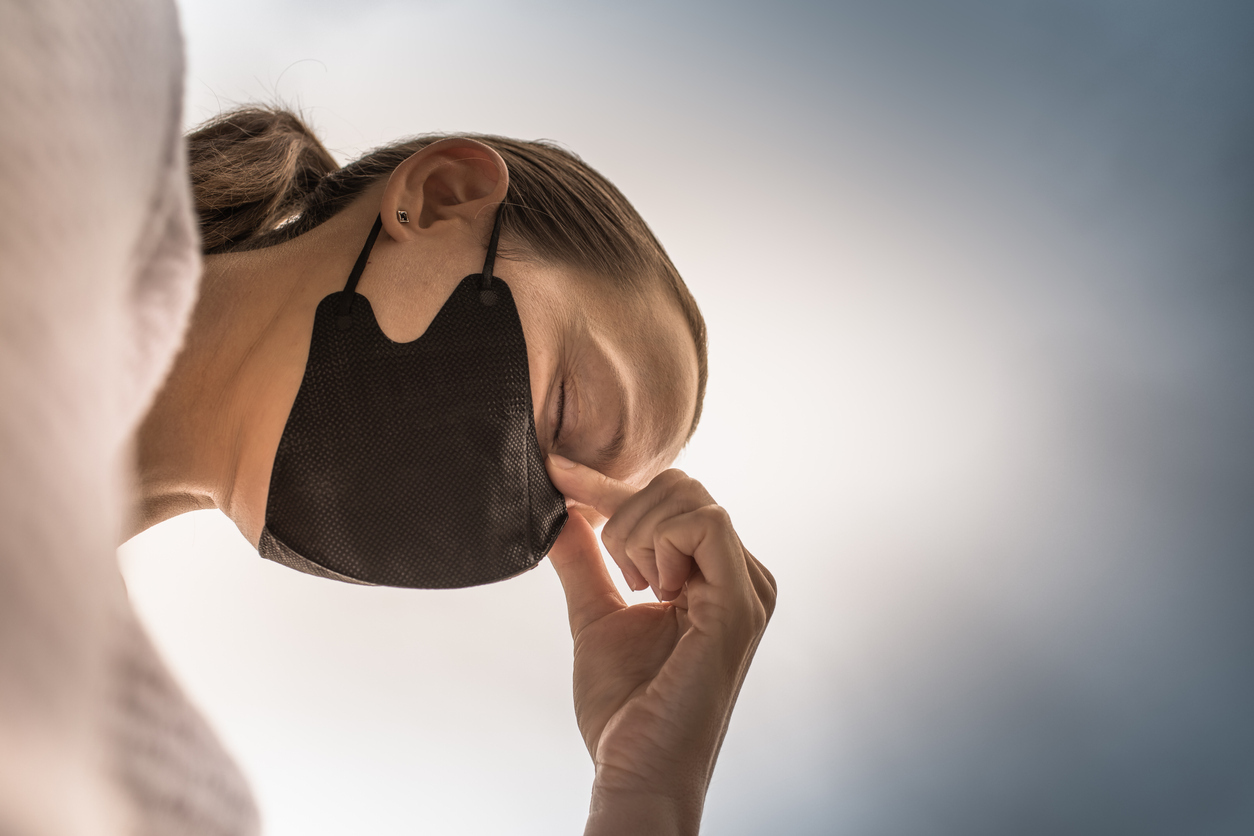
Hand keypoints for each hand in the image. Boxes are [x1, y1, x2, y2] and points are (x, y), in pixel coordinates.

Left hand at [545, 455, 776, 835]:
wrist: (637, 769)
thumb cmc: (628, 710)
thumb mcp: (598, 616)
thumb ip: (585, 562)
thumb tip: (562, 512)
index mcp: (717, 577)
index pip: (672, 500)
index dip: (609, 486)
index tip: (558, 473)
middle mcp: (742, 576)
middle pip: (682, 487)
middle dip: (626, 517)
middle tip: (618, 576)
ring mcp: (746, 588)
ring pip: (690, 498)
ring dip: (638, 536)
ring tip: (637, 592)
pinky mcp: (739, 602)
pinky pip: (704, 524)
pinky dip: (659, 543)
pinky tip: (652, 591)